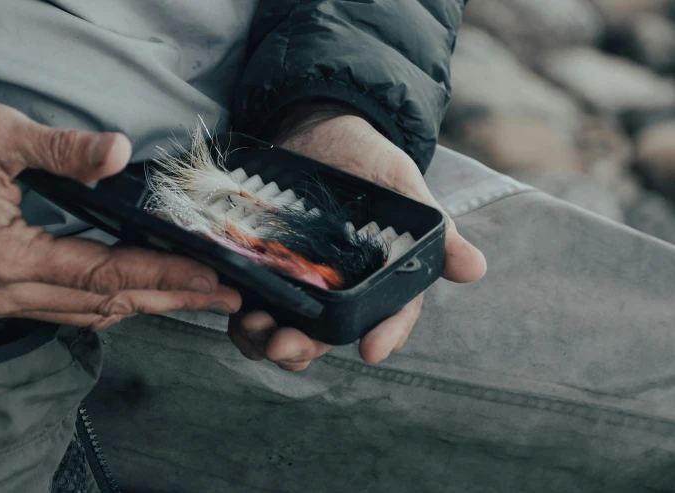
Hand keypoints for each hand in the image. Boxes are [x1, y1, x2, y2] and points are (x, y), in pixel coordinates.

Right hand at [0, 100, 240, 329]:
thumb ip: (62, 149)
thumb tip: (118, 152)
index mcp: (5, 254)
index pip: (104, 273)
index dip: (162, 276)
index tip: (208, 277)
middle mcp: (5, 292)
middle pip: (105, 304)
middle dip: (170, 299)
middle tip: (223, 297)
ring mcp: (1, 301)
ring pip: (90, 313)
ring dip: (146, 305)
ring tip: (196, 298)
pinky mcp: (2, 296)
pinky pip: (70, 309)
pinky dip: (112, 303)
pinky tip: (142, 295)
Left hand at [228, 104, 485, 369]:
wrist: (316, 126)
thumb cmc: (367, 156)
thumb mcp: (402, 183)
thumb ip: (434, 227)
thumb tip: (476, 269)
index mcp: (380, 274)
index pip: (390, 315)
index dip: (385, 335)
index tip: (372, 351)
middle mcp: (340, 286)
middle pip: (328, 333)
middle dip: (305, 347)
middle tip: (284, 346)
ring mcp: (300, 278)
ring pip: (287, 326)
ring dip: (266, 339)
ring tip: (252, 330)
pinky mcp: (264, 265)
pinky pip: (252, 300)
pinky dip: (240, 313)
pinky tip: (232, 309)